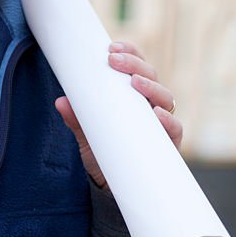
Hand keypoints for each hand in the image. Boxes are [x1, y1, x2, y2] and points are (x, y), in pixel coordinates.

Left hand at [55, 41, 183, 190]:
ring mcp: (162, 124)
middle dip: (135, 64)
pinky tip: (157, 113)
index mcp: (134, 96)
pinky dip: (168, 120)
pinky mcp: (169, 145)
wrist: (114, 190)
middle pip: (151, 76)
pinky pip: (175, 128)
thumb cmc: (105, 154)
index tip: (111, 47)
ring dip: (151, 86)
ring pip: (165, 96)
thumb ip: (77, 120)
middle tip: (114, 61)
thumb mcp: (87, 136)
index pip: (137, 66)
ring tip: (135, 82)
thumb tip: (60, 101)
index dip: (129, 52)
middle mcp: (151, 105)